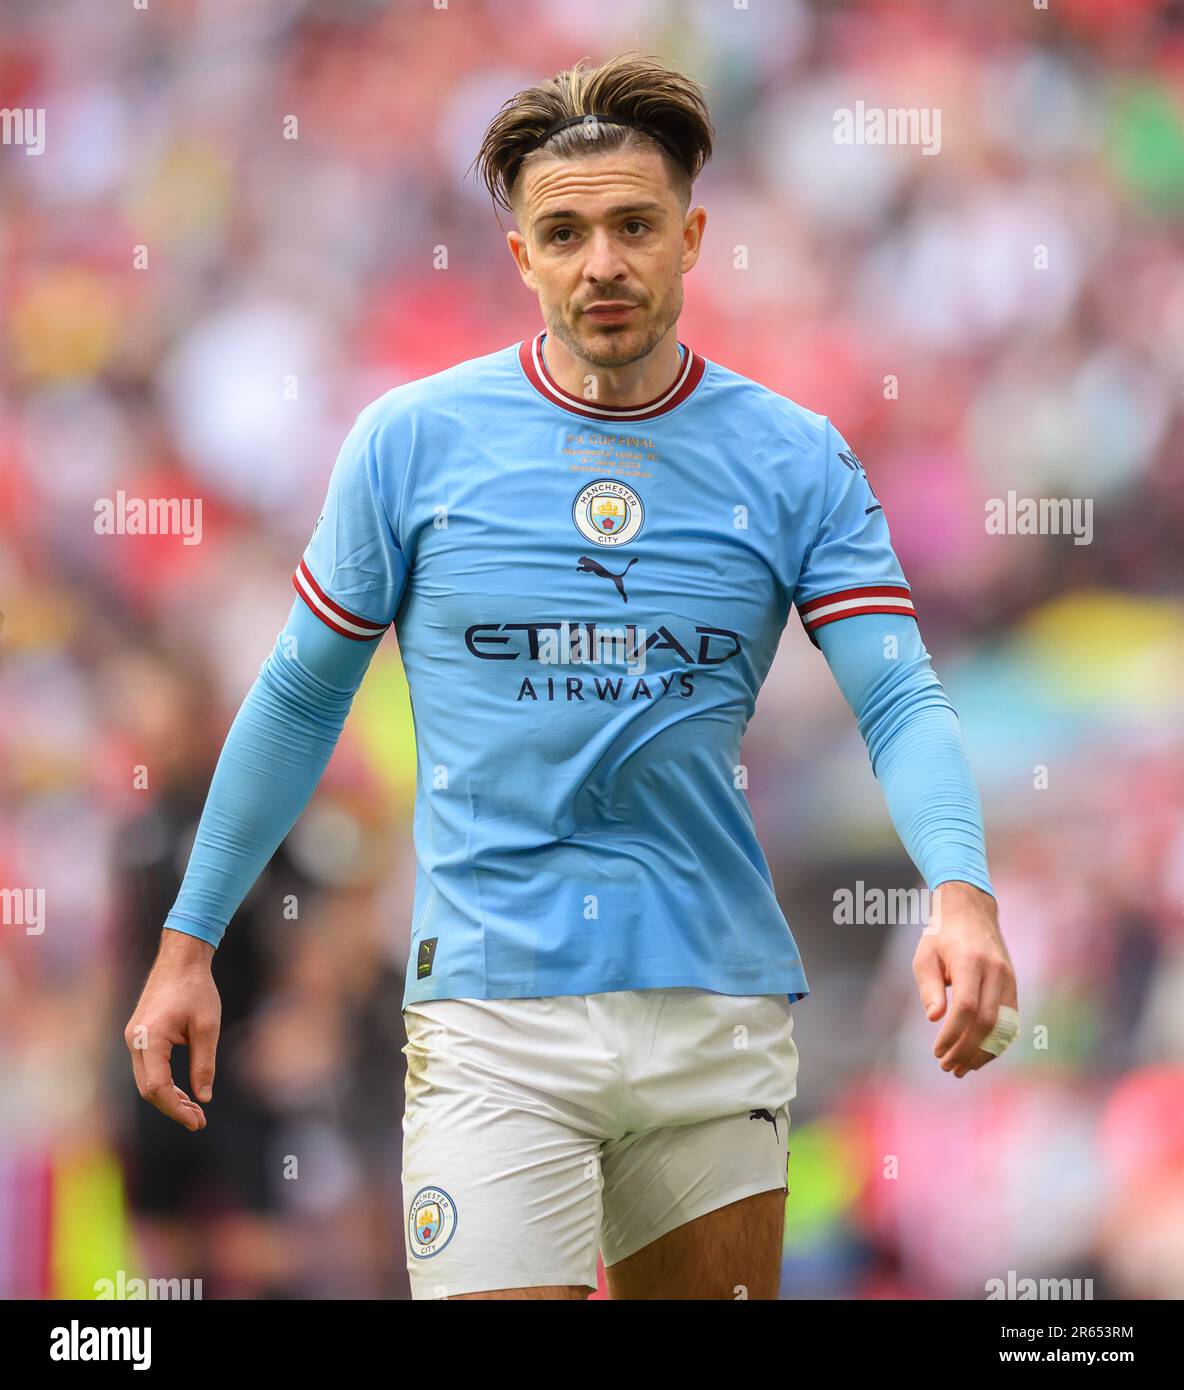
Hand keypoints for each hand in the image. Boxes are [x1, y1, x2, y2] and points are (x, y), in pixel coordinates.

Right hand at [124, 928, 220, 1129]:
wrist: (181, 958)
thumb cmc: (196, 988)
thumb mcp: (207, 1026)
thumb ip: (204, 1063)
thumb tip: (203, 1098)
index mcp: (150, 1039)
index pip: (157, 1087)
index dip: (176, 1108)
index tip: (197, 1121)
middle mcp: (135, 1041)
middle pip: (148, 1088)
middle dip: (173, 1107)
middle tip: (199, 1121)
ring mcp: (134, 1038)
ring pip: (146, 1080)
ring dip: (168, 1097)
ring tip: (194, 1110)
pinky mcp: (139, 1035)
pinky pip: (148, 1067)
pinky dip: (163, 1082)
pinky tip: (183, 1092)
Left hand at [913, 881, 1016, 1077]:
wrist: (971, 911)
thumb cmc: (941, 936)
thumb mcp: (924, 956)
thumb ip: (929, 987)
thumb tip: (935, 1019)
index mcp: (970, 960)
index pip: (966, 1006)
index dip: (953, 1034)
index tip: (937, 1051)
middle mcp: (995, 971)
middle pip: (986, 1021)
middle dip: (967, 1049)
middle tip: (947, 1067)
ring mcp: (1008, 978)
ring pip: (1003, 1025)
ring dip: (983, 1052)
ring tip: (961, 1068)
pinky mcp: (1014, 986)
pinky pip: (1010, 1021)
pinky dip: (996, 1043)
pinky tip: (979, 1056)